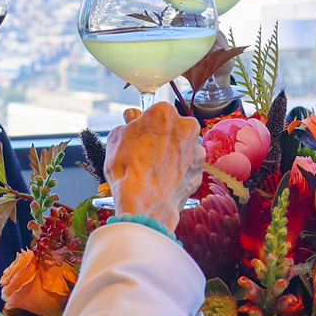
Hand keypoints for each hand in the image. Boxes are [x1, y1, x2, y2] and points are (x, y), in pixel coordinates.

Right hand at [104, 103, 205, 232]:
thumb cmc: (127, 169)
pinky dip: (179, 172)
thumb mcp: (116, 139)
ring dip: (173, 155)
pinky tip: (164, 181)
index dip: (145, 125)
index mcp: (165, 113)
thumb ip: (128, 124)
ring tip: (155, 171)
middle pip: (174, 128)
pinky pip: (188, 167)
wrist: (145, 203)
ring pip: (183, 148)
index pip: (155, 112)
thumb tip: (132, 119)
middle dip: (163, 138)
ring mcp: (196, 150)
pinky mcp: (200, 171)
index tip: (139, 134)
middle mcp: (187, 127)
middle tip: (146, 154)